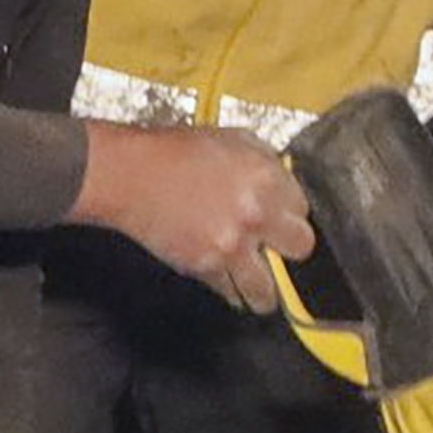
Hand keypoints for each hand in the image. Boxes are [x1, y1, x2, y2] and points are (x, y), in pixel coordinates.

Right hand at [77, 122, 313, 313]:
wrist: (130, 175)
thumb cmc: (176, 151)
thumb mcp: (231, 138)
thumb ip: (264, 160)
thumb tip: (283, 180)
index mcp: (266, 178)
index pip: (302, 209)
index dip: (288, 212)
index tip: (278, 215)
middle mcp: (255, 215)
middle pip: (301, 248)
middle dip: (288, 247)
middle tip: (275, 246)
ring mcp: (231, 246)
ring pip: (268, 289)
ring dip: (265, 288)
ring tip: (260, 287)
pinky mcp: (205, 267)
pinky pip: (231, 293)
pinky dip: (232, 291)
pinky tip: (229, 282)